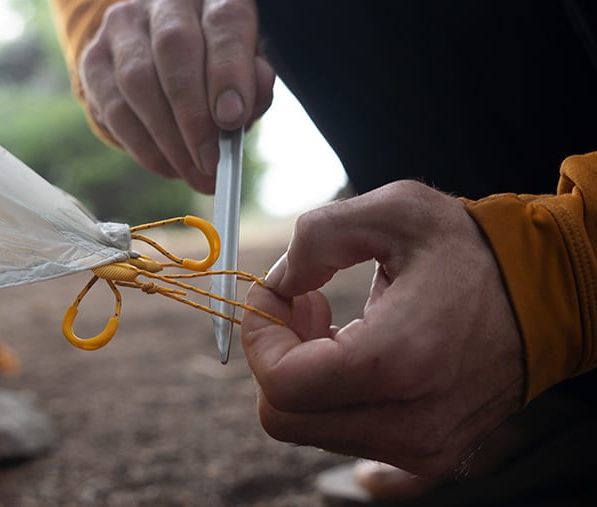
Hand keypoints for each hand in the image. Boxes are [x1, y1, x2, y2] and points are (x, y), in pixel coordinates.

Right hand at [79, 0, 274, 192]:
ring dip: (169, 139)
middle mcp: (165, 1)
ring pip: (138, 81)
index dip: (229, 72)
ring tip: (195, 174)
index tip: (233, 119)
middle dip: (195, 115)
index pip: (224, 23)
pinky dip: (145, 148)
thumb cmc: (214, 68)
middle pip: (175, 48)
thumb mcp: (245, 72)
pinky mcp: (94, 60)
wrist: (159, 59)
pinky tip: (170, 167)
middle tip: (212, 161)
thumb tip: (238, 114)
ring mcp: (123, 27)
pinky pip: (115, 110)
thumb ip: (253, 87)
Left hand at [242, 180, 524, 475]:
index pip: (283, 383)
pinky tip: (351, 368)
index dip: (260, 335)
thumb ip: (318, 237)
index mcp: (398, 361)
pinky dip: (337, 409)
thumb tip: (277, 284)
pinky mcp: (433, 455)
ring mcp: (424, 447)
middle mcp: (411, 421)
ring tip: (337, 325)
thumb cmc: (473, 250)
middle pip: (288, 416)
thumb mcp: (396, 211)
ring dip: (308, 374)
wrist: (548, 295)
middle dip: (278, 355)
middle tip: (306, 306)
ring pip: (315, 429)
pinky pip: (355, 449)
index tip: (271, 294)